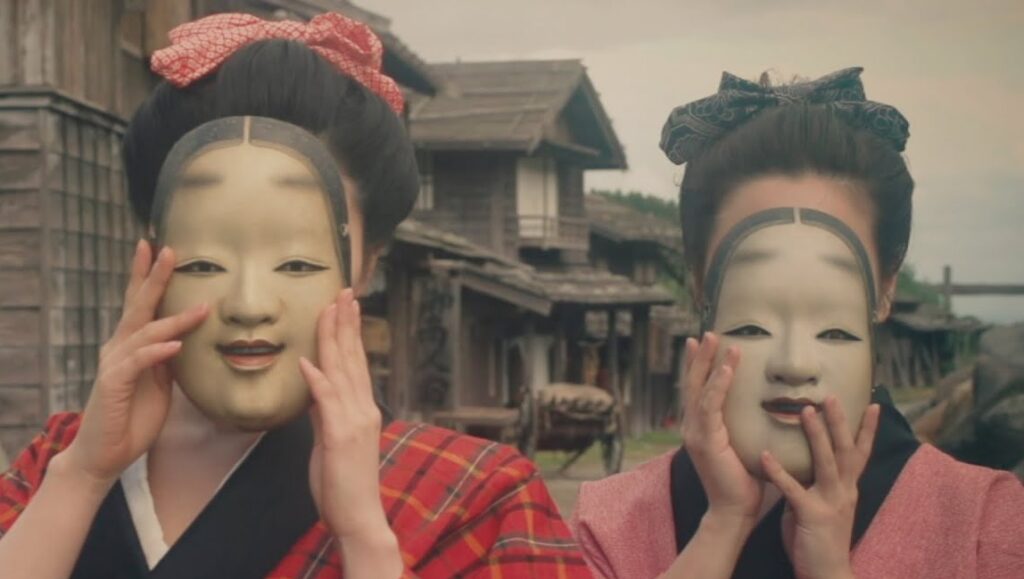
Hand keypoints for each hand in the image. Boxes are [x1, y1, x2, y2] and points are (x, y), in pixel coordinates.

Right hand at [60, 240, 208, 486]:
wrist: (104, 454)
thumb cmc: (133, 417)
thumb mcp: (161, 383)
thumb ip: (170, 359)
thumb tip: (188, 339)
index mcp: (130, 345)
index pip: (140, 304)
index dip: (148, 276)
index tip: (159, 247)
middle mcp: (119, 347)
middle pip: (138, 306)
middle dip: (154, 277)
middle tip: (169, 249)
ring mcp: (114, 364)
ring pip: (145, 332)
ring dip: (174, 319)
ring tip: (201, 307)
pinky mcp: (113, 385)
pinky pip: (138, 363)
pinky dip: (157, 353)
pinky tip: (175, 346)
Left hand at [301, 289, 390, 541]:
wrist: (358, 517)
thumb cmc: (343, 483)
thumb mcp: (331, 441)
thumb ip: (326, 413)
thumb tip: (315, 388)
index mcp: (363, 409)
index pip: (356, 362)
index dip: (350, 332)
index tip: (346, 305)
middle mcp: (364, 410)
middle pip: (353, 358)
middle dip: (346, 323)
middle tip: (343, 292)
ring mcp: (354, 422)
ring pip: (342, 371)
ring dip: (334, 339)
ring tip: (329, 310)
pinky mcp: (341, 438)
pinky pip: (327, 404)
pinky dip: (318, 381)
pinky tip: (308, 363)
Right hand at [681, 333, 761, 528]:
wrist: (735, 512)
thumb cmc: (745, 482)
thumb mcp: (746, 445)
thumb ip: (748, 426)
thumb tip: (769, 407)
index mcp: (702, 428)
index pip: (699, 390)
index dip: (700, 366)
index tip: (704, 343)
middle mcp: (692, 427)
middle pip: (692, 384)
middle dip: (699, 357)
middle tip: (705, 333)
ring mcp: (696, 433)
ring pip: (700, 389)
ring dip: (708, 363)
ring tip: (716, 340)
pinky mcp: (704, 441)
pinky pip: (710, 406)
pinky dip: (717, 385)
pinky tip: (725, 369)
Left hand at [761, 397, 879, 578]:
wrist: (827, 574)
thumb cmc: (819, 539)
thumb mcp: (823, 505)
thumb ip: (815, 483)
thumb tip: (801, 460)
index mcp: (847, 488)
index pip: (860, 453)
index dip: (867, 429)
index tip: (874, 404)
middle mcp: (844, 491)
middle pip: (846, 450)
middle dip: (841, 422)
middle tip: (832, 395)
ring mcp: (831, 503)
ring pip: (827, 462)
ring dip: (817, 435)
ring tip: (806, 411)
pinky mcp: (812, 515)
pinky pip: (793, 490)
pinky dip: (778, 472)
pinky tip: (764, 455)